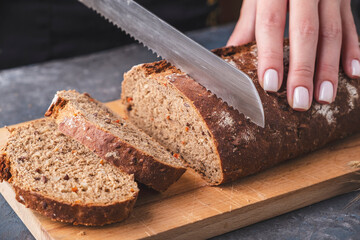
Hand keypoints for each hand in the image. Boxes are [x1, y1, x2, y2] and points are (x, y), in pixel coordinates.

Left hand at [227, 0, 359, 110]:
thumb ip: (248, 26)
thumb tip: (231, 57)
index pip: (272, 23)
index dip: (270, 55)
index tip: (270, 85)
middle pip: (306, 32)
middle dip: (303, 70)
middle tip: (300, 102)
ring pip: (332, 32)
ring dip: (329, 68)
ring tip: (325, 97)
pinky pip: (351, 26)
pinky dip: (354, 50)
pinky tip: (353, 73)